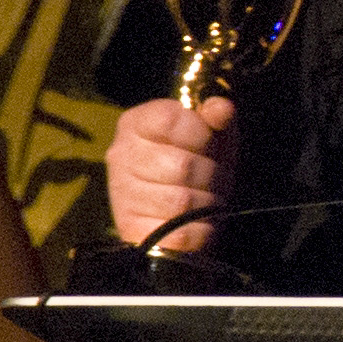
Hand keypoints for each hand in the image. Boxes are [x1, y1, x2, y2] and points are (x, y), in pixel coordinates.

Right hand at [105, 94, 238, 250]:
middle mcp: (120, 155)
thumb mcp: (211, 135)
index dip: (199, 132)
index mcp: (136, 123)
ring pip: (181, 201)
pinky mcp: (130, 230)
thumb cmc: (197, 163)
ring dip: (205, 203)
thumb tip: (222, 108)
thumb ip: (216, 116)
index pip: (170, 119)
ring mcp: (122, 194)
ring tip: (202, 199)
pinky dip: (198, 230)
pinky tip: (195, 222)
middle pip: (182, 165)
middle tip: (208, 177)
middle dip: (209, 174)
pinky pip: (179, 233)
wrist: (177, 212)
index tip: (206, 141)